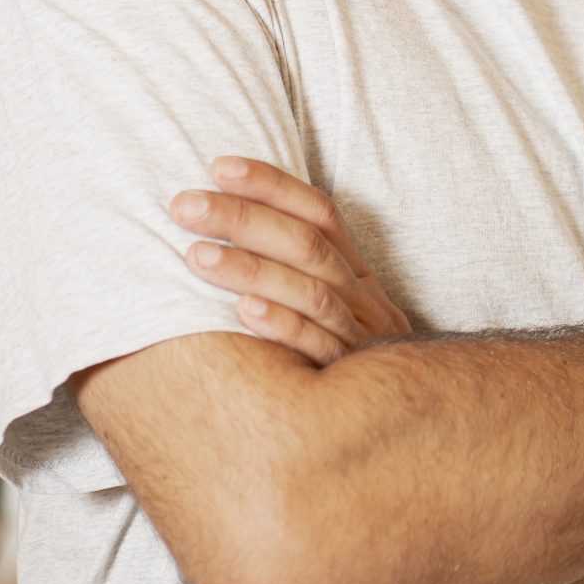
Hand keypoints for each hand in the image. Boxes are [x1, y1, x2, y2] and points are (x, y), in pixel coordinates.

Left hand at [169, 156, 414, 366]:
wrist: (400, 417)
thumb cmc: (342, 353)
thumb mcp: (333, 306)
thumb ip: (293, 269)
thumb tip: (224, 222)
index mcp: (356, 270)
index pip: (318, 212)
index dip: (271, 185)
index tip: (218, 166)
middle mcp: (361, 297)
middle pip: (305, 244)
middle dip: (242, 218)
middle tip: (184, 206)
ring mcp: (357, 336)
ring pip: (309, 291)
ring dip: (250, 268)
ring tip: (195, 255)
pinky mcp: (346, 378)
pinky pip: (317, 347)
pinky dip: (283, 325)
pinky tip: (243, 311)